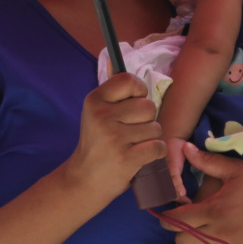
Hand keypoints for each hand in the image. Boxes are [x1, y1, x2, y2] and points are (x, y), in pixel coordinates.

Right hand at [60, 73, 164, 205]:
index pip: (128, 80)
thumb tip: (114, 63)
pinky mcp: (126, 157)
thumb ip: (112, 94)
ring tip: (132, 146)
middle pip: (148, 106)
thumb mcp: (96, 114)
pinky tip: (141, 156)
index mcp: (94, 101)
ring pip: (155, 128)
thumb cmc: (97, 145)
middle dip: (147, 120)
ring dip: (150, 138)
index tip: (134, 103)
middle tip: (131, 132)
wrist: (84, 180)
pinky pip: (158, 147)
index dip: (139, 91)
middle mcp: (102, 116)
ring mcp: (114, 137)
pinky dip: (156, 153)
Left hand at [163, 147, 242, 243]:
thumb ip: (208, 162)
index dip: (166, 217)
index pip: (179, 218)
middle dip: (176, 238)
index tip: (163, 215)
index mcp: (215, 210)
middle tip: (176, 232)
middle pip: (184, 243)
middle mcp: (220, 235)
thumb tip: (184, 147)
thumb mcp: (238, 170)